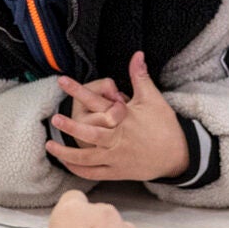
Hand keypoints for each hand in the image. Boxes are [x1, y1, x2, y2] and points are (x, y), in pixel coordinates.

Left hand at [44, 52, 189, 181]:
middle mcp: (117, 140)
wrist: (178, 155)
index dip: (79, 90)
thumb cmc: (164, 125)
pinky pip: (93, 173)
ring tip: (50, 145)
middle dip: (71, 127)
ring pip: (86, 158)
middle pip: (89, 134)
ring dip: (66, 153)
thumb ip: (140, 77)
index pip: (98, 101)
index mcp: (124, 119)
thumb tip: (137, 54)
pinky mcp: (117, 172)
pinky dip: (78, 170)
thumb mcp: (153, 99)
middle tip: (56, 118)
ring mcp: (116, 158)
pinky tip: (66, 163)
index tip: (62, 81)